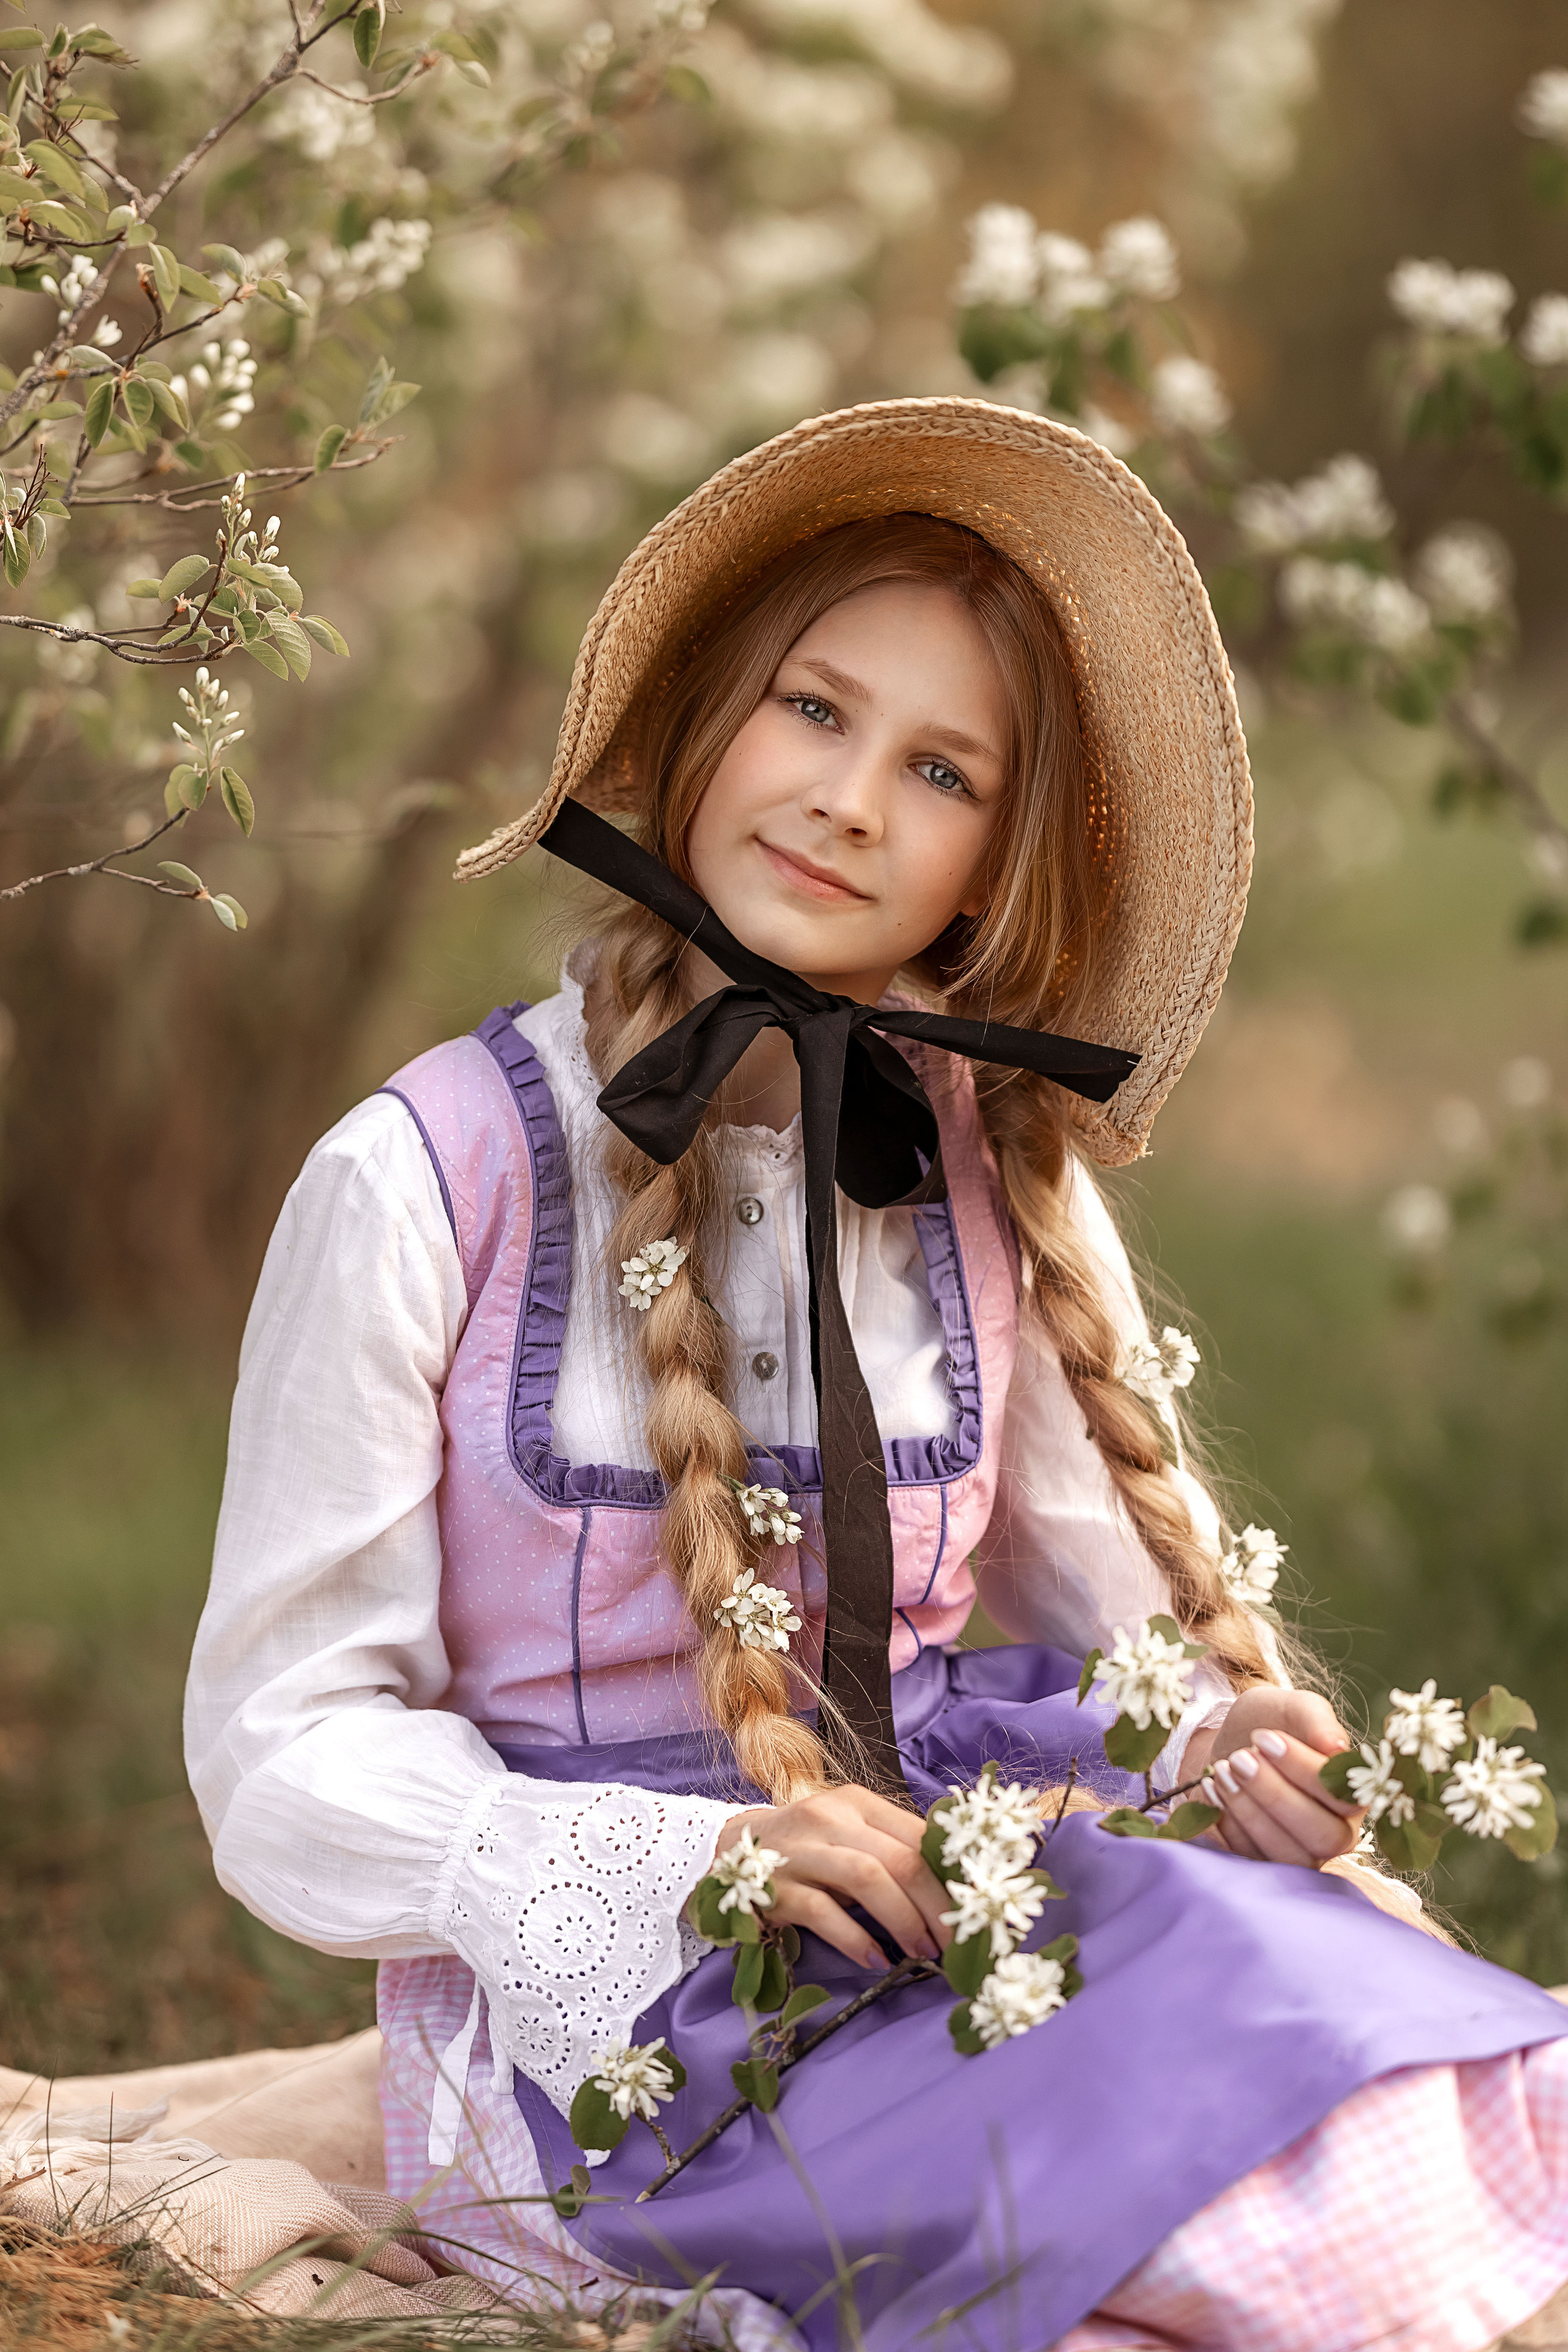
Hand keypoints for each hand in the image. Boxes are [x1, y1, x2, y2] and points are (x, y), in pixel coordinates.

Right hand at [701, 1786, 952, 1972]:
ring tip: (921, 1952)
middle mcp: (830, 1818)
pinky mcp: (775, 1886)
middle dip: (936, 1906)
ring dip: (903, 1920)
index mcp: (857, 1802)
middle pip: (901, 1858)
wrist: (723, 1851)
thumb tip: (953, 1888)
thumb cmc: (805, 1850)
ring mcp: (801, 1851)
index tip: (971, 1912)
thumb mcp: (848, 1835)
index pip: (919, 1835)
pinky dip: (854, 1937)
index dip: (952, 1877)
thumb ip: (891, 1850)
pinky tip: (874, 1959)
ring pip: (867, 1877)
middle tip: (954, 1943)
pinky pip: (822, 1911)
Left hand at [1185, 1688, 1364, 1866]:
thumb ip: (1314, 1718)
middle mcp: (1335, 1830)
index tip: (1263, 1738)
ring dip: (1250, 1810)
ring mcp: (1301, 1852)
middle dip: (1275, 1795)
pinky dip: (1229, 1822)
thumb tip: (1336, 1745)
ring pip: (1288, 1854)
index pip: (1344, 1796)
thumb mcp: (1288, 1708)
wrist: (1230, 1744)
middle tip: (1239, 1758)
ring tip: (1221, 1770)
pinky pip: (1252, 1857)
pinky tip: (1211, 1788)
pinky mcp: (1266, 1862)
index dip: (1305, 1771)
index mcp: (1351, 1792)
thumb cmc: (1269, 1724)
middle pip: (1322, 1835)